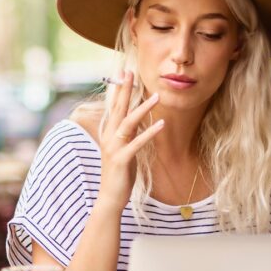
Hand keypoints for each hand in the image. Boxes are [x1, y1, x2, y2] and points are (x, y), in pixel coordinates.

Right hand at [97, 71, 163, 212]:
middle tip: (131, 72)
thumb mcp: (123, 151)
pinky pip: (137, 143)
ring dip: (143, 108)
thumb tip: (135, 123)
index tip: (124, 73)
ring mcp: (114, 148)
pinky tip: (162, 123)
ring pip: (128, 123)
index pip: (113, 107)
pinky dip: (150, 132)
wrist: (110, 198)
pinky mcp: (121, 160)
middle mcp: (108, 138)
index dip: (118, 90)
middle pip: (117, 109)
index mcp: (108, 134)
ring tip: (157, 96)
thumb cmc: (118, 175)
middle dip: (125, 90)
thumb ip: (127, 136)